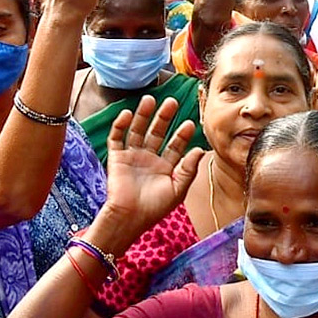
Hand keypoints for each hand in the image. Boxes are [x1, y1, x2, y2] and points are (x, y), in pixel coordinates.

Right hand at [100, 96, 205, 242]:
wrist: (129, 217)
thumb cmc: (155, 208)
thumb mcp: (178, 190)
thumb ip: (188, 169)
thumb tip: (200, 150)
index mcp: (165, 167)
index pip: (175, 146)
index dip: (182, 135)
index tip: (190, 123)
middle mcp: (149, 159)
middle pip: (157, 133)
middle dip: (164, 118)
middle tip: (172, 102)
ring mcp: (132, 157)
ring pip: (138, 130)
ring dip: (143, 115)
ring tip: (149, 99)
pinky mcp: (116, 158)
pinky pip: (117, 138)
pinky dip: (120, 126)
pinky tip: (128, 114)